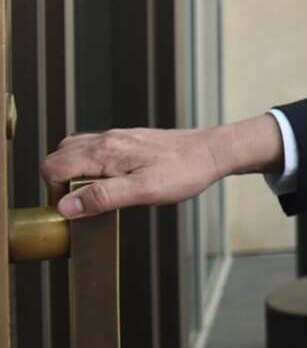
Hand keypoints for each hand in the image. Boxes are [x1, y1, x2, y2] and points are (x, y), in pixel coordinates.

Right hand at [40, 115, 282, 218]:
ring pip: (75, 150)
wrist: (212, 152)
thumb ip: (102, 197)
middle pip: (59, 157)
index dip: (53, 192)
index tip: (72, 210)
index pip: (53, 167)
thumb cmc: (184, 172)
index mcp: (104, 152)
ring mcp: (117, 138)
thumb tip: (66, 206)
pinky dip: (90, 165)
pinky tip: (111, 180)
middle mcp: (106, 140)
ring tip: (95, 193)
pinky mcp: (128, 140)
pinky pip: (95, 149)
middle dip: (59, 182)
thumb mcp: (143, 191)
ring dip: (74, 172)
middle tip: (82, 203)